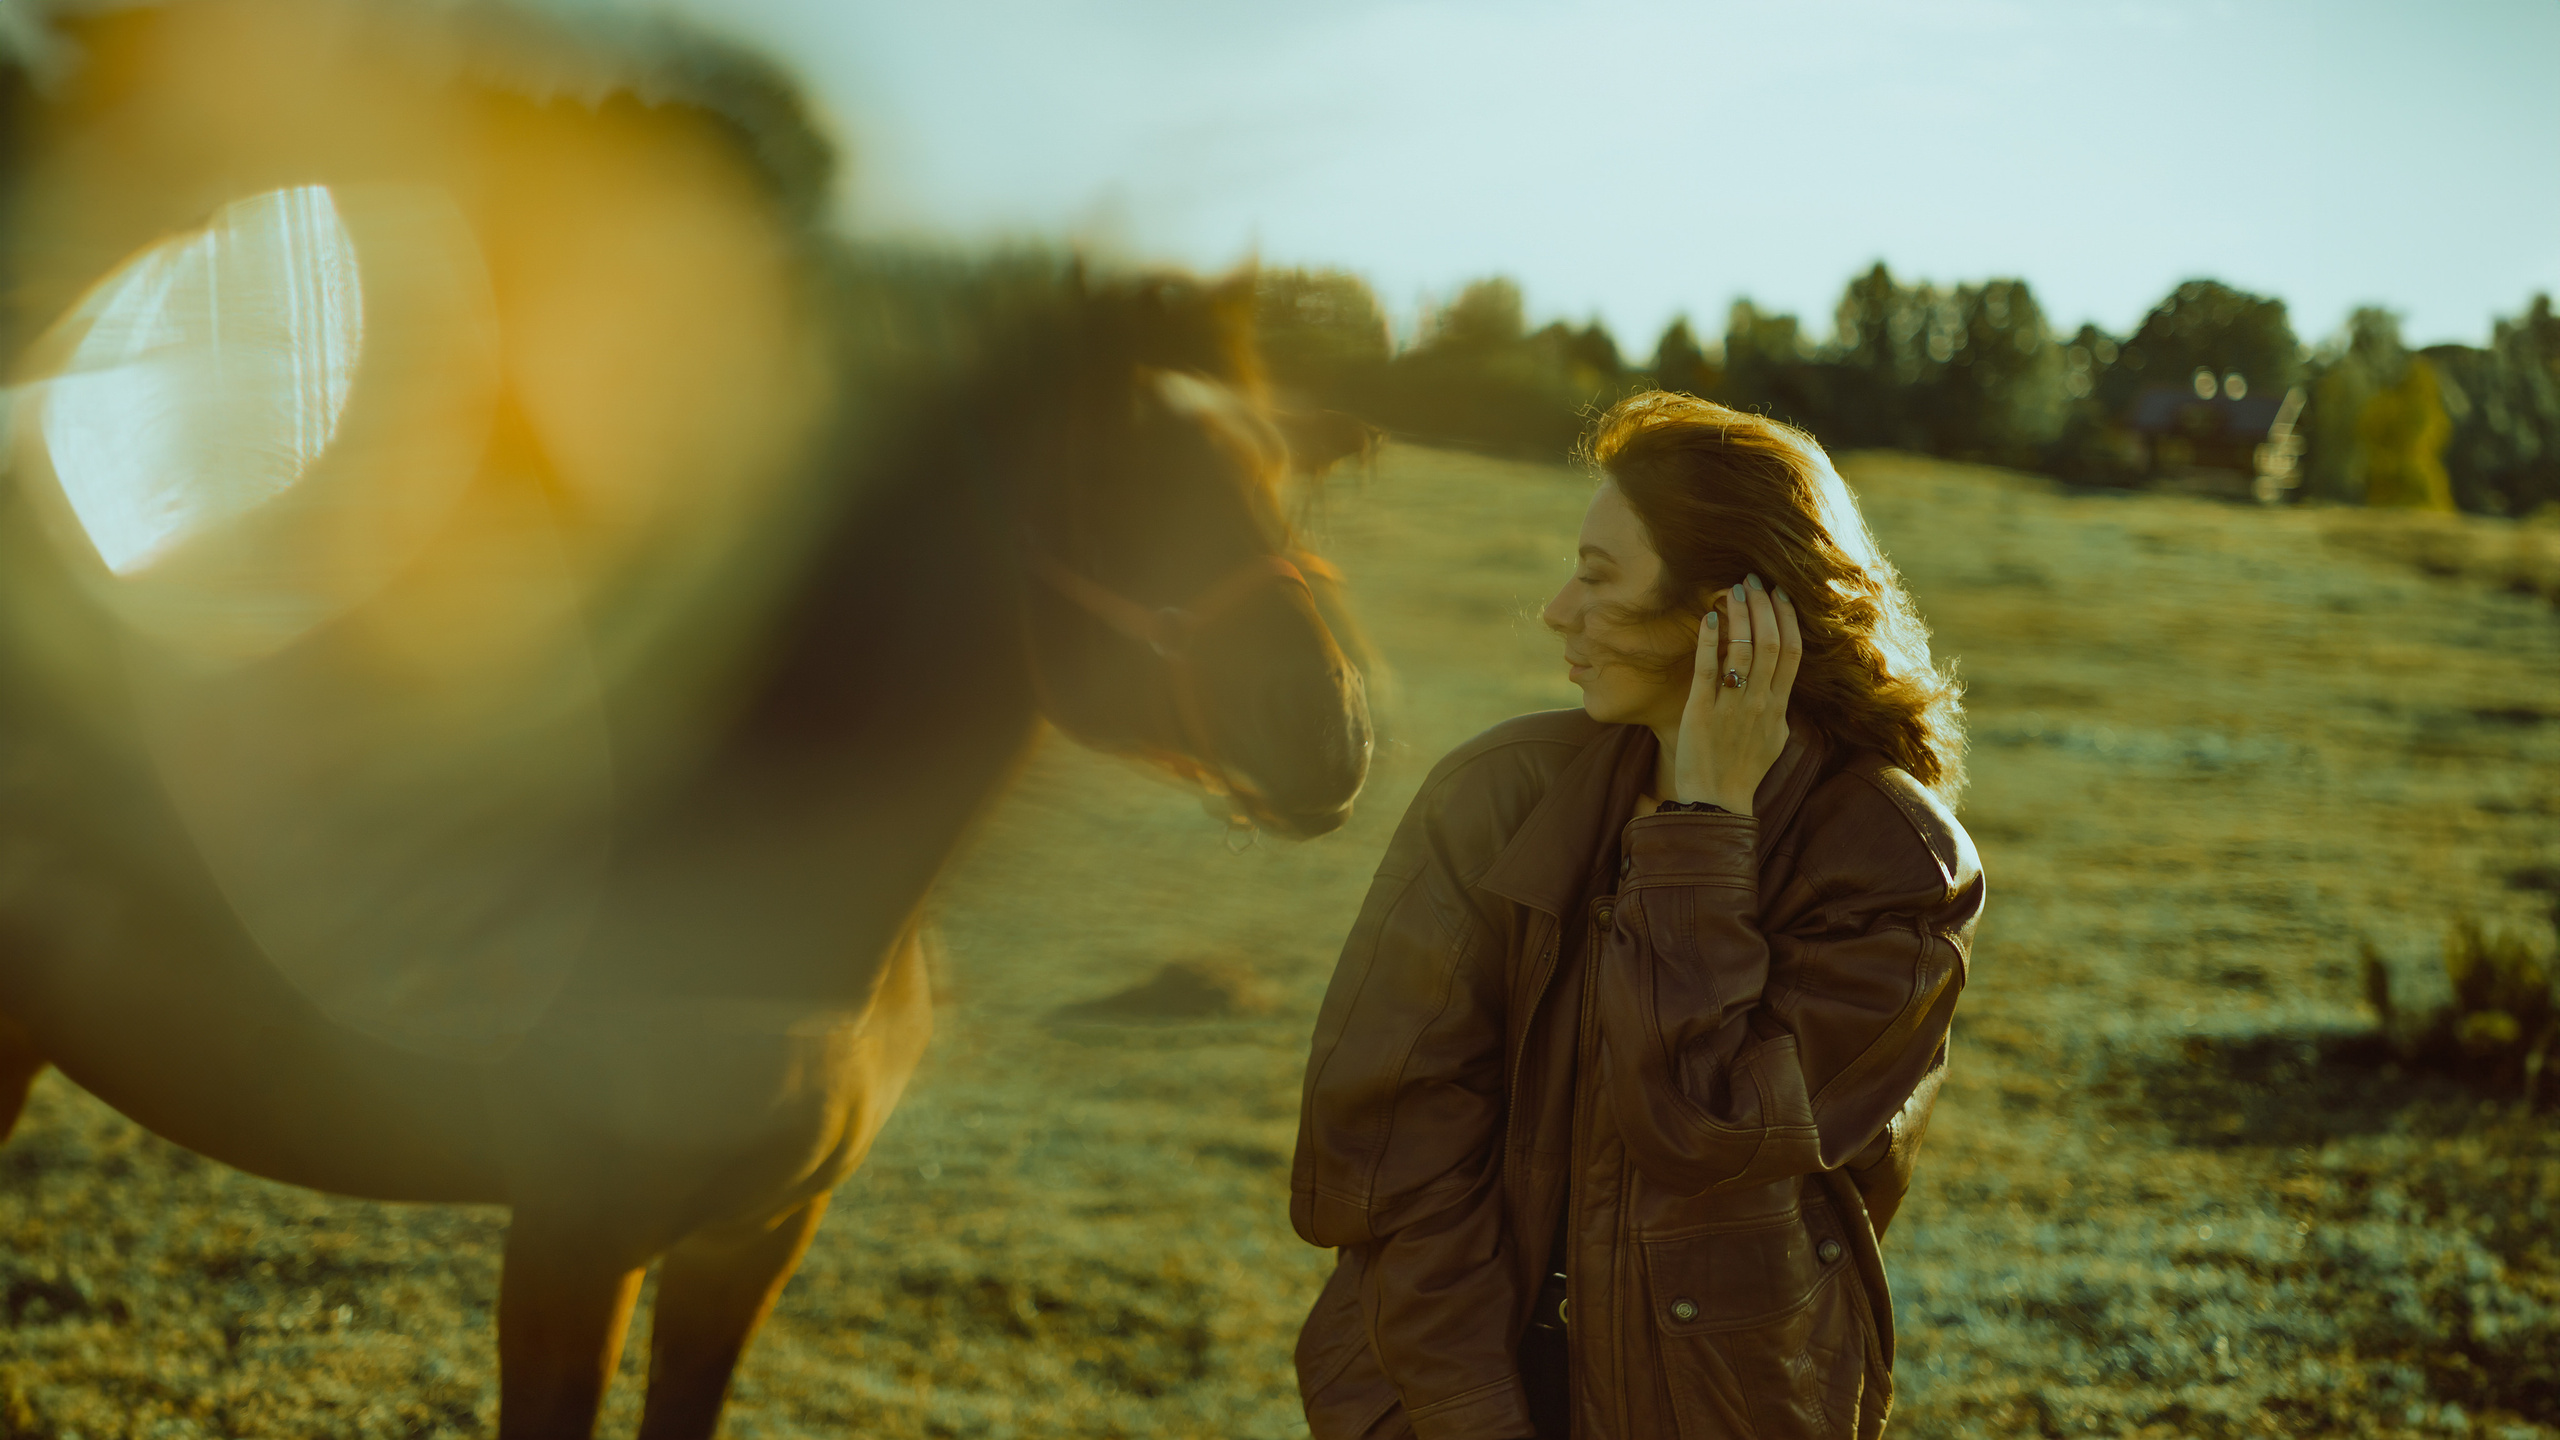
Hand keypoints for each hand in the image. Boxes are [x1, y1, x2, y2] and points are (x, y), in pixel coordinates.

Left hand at [1671, 574, 1801, 814]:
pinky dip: (1710, 641)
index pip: (1793, 653)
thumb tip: (1781, 679)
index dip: (1789, 619)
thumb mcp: (1774, 737)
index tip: (1781, 594)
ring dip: (1740, 616)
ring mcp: (1731, 707)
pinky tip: (1709, 617)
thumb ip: (1779, 706)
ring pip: (1742, 651)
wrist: (1716, 803)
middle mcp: (1759, 704)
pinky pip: (1707, 670)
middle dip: (1764, 607)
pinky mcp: (1701, 712)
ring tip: (1734, 590)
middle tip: (1755, 580)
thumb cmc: (1744, 770)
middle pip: (1771, 644)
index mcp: (1779, 708)